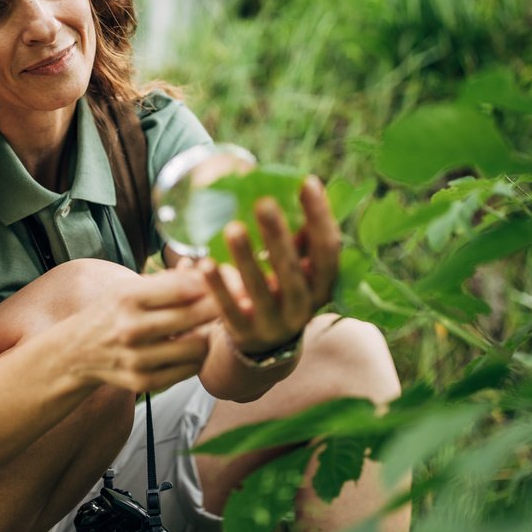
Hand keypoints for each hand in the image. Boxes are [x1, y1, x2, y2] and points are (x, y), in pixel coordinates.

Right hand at [71, 268, 216, 393]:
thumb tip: (208, 271)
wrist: (76, 352)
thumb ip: (168, 281)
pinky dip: (196, 357)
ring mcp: (137, 359)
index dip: (212, 283)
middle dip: (220, 306)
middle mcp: (130, 328)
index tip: (228, 280)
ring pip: (197, 347)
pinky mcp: (143, 382)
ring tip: (209, 325)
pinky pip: (189, 370)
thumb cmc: (111, 312)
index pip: (183, 288)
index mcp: (127, 297)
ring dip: (209, 335)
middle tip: (236, 302)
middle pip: (194, 316)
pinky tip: (192, 347)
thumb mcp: (129, 288)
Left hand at [199, 174, 339, 354]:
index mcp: (322, 285)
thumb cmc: (283, 292)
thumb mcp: (299, 270)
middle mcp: (303, 307)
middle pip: (293, 271)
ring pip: (260, 290)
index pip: (328, 249)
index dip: (321, 216)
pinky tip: (204, 262)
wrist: (266, 349)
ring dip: (246, 257)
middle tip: (264, 202)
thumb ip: (300, 238)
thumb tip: (301, 185)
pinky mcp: (245, 333)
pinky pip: (229, 309)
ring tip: (232, 228)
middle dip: (279, 237)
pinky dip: (218, 286)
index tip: (308, 182)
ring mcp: (274, 324)